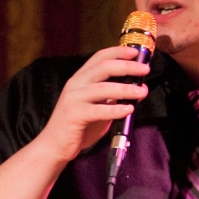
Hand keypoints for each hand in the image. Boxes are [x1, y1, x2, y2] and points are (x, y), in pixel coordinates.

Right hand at [33, 46, 148, 163]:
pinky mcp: (74, 115)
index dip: (118, 52)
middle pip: (103, 68)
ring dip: (125, 88)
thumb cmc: (78, 127)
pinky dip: (115, 109)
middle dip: (126, 66)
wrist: (54, 146)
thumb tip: (137, 90)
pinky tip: (128, 109)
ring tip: (141, 92)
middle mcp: (75, 84)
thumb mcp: (98, 107)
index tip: (135, 52)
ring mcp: (73, 99)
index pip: (99, 58)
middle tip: (145, 69)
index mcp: (80, 79)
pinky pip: (98, 110)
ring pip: (102, 88)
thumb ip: (112, 98)